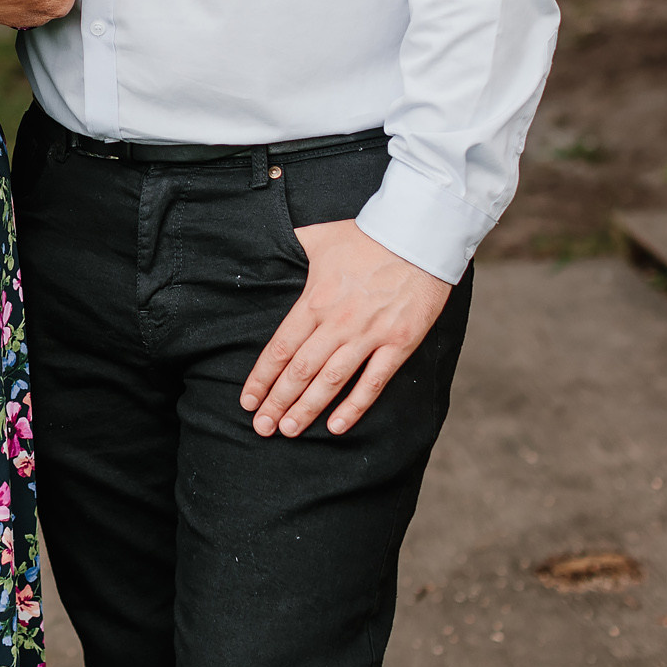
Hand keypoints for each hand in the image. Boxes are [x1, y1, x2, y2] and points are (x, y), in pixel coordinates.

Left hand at [239, 220, 452, 437]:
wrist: (417, 236)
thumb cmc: (366, 237)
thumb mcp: (319, 237)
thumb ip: (292, 246)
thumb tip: (266, 241)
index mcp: (315, 300)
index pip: (281, 347)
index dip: (262, 377)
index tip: (248, 400)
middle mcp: (338, 323)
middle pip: (300, 370)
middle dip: (277, 401)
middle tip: (262, 427)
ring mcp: (369, 335)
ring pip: (330, 381)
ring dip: (307, 409)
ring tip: (288, 430)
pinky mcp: (398, 343)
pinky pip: (373, 382)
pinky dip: (354, 407)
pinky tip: (336, 426)